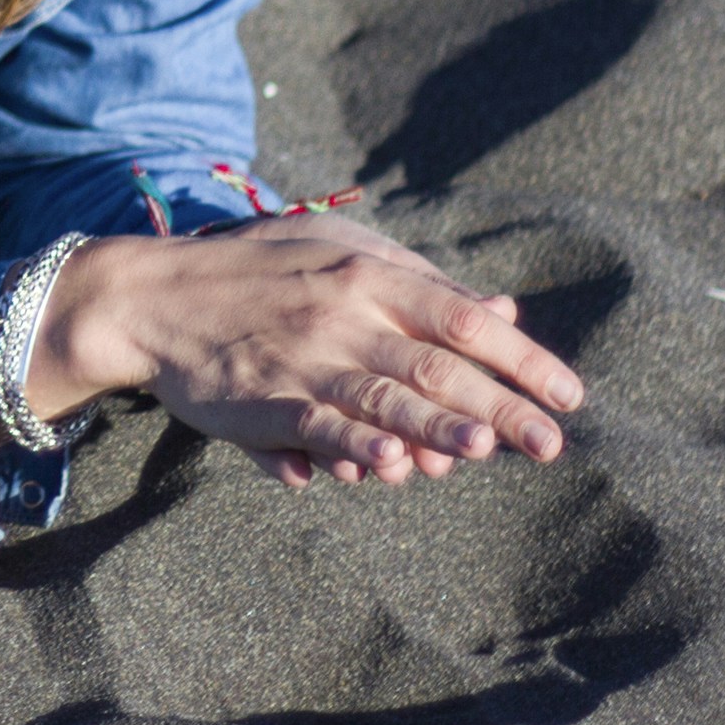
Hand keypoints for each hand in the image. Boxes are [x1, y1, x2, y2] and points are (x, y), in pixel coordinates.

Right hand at [31, 218, 583, 487]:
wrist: (156, 293)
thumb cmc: (260, 273)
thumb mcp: (341, 258)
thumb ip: (422, 286)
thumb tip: (503, 313)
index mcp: (369, 276)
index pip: (462, 316)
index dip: (521, 357)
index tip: (569, 394)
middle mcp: (344, 315)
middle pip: (435, 364)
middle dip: (499, 406)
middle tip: (552, 444)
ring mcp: (304, 359)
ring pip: (381, 396)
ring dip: (435, 426)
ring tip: (485, 450)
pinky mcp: (264, 400)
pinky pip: (316, 426)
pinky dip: (351, 445)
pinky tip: (386, 466)